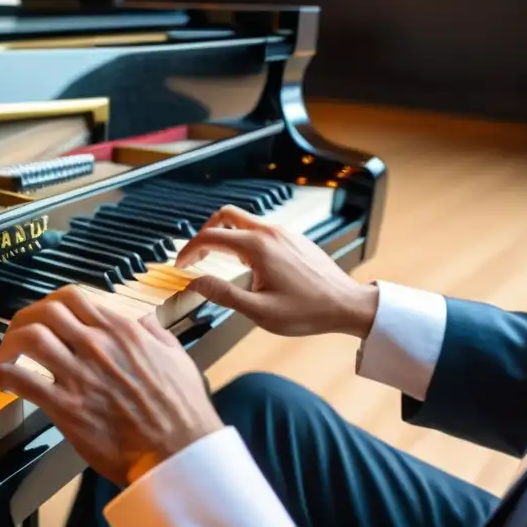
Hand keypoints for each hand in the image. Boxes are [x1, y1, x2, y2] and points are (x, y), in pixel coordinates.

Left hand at [0, 286, 223, 484]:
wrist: (178, 451)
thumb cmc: (182, 411)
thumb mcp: (176, 357)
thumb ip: (155, 333)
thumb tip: (142, 320)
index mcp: (122, 331)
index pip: (73, 297)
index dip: (49, 304)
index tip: (42, 318)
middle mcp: (98, 345)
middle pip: (45, 312)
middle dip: (23, 320)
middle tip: (16, 336)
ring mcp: (81, 375)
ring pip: (30, 339)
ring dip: (9, 345)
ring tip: (4, 358)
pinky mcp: (68, 408)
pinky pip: (23, 381)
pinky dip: (3, 377)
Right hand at [176, 205, 378, 338]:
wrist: (346, 305)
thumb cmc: (307, 311)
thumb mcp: (259, 311)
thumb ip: (223, 294)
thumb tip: (195, 283)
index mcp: (258, 248)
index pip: (210, 237)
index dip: (189, 250)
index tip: (181, 266)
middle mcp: (270, 232)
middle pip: (225, 215)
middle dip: (205, 231)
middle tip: (197, 255)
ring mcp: (284, 232)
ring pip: (244, 221)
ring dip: (226, 236)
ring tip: (219, 262)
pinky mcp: (293, 238)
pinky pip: (261, 229)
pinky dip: (244, 240)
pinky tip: (247, 264)